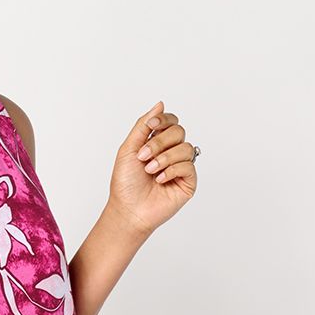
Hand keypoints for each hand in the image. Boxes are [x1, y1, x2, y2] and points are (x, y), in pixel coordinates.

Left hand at [108, 100, 197, 236]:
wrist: (128, 210)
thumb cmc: (125, 183)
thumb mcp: (129, 148)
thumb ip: (143, 125)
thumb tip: (160, 104)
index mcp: (158, 143)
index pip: (171, 121)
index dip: (163, 120)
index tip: (150, 127)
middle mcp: (171, 152)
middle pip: (178, 131)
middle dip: (160, 142)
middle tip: (143, 157)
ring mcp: (181, 167)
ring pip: (185, 147)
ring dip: (164, 157)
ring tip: (150, 170)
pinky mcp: (188, 182)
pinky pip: (188, 165)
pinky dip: (172, 170)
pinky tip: (160, 180)